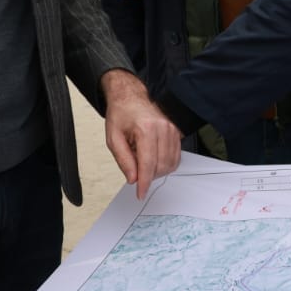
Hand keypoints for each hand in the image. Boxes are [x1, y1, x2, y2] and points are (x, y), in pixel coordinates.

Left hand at [101, 70, 180, 197]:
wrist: (132, 97)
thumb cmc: (122, 114)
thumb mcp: (113, 138)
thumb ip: (123, 160)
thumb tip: (133, 179)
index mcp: (146, 128)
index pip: (148, 163)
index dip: (144, 182)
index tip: (140, 193)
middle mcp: (163, 128)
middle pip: (160, 165)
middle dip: (148, 176)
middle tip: (135, 172)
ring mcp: (173, 130)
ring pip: (170, 163)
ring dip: (157, 171)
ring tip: (142, 162)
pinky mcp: (177, 133)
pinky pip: (175, 157)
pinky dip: (165, 164)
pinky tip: (153, 160)